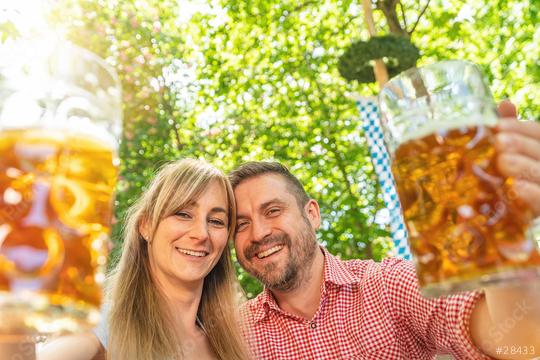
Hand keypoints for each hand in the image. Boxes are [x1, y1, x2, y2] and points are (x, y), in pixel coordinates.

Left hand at [495, 100, 539, 215]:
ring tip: (503, 161)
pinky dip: (533, 195)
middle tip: (499, 141)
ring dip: (525, 167)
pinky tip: (516, 187)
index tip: (498, 126)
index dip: (522, 129)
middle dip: (522, 146)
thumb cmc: (523, 184)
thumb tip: (505, 103)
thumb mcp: (520, 155)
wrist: (528, 227)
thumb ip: (515, 132)